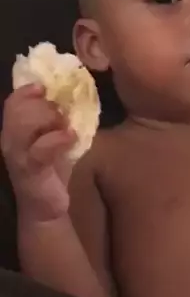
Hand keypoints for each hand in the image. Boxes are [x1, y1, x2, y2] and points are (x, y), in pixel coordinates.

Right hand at [1, 84, 76, 220]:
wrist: (46, 208)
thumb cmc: (50, 170)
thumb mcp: (53, 139)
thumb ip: (56, 119)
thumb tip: (70, 95)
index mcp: (14, 131)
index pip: (13, 102)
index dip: (26, 90)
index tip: (45, 87)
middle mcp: (10, 141)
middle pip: (17, 110)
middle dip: (42, 105)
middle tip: (62, 114)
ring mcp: (17, 156)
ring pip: (23, 125)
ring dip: (49, 119)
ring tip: (66, 126)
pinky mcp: (29, 171)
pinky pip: (40, 149)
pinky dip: (58, 139)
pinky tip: (71, 137)